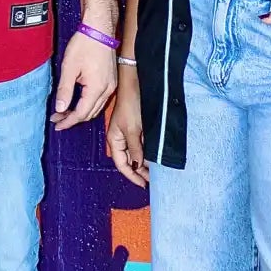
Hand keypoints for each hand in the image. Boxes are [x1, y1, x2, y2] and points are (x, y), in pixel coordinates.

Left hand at [51, 30, 116, 129]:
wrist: (99, 28)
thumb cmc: (85, 44)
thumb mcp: (69, 68)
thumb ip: (65, 90)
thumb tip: (60, 108)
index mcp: (97, 88)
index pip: (81, 113)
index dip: (68, 121)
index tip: (57, 124)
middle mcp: (107, 89)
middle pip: (90, 113)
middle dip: (73, 118)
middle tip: (58, 118)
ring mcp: (111, 85)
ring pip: (96, 108)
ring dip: (81, 112)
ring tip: (65, 111)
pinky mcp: (111, 80)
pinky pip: (101, 99)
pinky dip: (89, 104)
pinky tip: (78, 101)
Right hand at [107, 69, 147, 186]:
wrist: (135, 85)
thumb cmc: (131, 106)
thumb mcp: (133, 130)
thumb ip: (135, 149)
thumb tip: (138, 166)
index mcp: (114, 140)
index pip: (122, 165)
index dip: (132, 176)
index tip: (144, 185)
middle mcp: (119, 140)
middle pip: (128, 161)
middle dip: (139, 172)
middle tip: (153, 181)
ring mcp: (128, 134)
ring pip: (135, 155)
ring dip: (144, 164)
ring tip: (156, 173)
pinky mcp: (136, 129)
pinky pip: (140, 146)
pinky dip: (146, 154)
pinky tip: (154, 159)